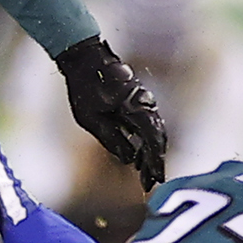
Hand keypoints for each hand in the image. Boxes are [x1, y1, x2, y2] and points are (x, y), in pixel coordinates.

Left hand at [56, 36, 166, 189]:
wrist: (84, 58)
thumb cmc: (85, 87)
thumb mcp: (91, 119)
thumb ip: (112, 139)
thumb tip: (129, 159)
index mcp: (135, 107)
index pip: (152, 138)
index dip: (156, 160)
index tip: (158, 178)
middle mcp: (143, 104)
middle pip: (156, 137)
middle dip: (154, 162)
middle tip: (150, 184)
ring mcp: (140, 102)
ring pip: (152, 132)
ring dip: (149, 154)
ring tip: (144, 177)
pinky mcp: (134, 103)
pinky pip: (145, 126)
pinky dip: (143, 143)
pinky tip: (137, 158)